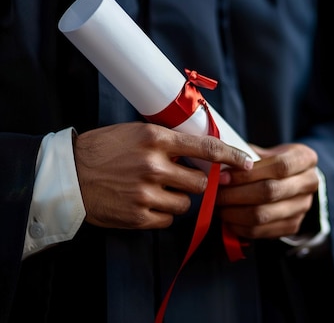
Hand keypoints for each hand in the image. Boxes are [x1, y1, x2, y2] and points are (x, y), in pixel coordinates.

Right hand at [74, 122, 252, 228]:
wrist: (68, 175)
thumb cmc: (104, 150)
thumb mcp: (136, 133)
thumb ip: (169, 142)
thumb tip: (203, 152)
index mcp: (155, 139)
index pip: (206, 148)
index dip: (231, 157)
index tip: (247, 162)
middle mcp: (153, 165)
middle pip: (201, 183)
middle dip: (197, 184)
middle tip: (183, 180)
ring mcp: (145, 193)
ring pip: (187, 204)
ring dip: (179, 200)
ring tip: (157, 191)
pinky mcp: (138, 216)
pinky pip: (169, 220)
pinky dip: (163, 214)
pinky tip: (146, 203)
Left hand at [216, 143, 318, 238]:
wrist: (290, 180)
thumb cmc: (271, 162)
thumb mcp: (265, 151)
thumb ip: (246, 155)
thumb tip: (219, 164)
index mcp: (305, 158)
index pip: (279, 166)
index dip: (248, 173)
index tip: (223, 177)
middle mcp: (310, 183)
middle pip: (270, 192)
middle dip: (236, 194)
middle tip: (215, 194)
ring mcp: (303, 207)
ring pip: (263, 215)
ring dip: (234, 213)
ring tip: (218, 207)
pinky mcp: (293, 225)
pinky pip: (261, 231)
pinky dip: (239, 227)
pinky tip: (227, 219)